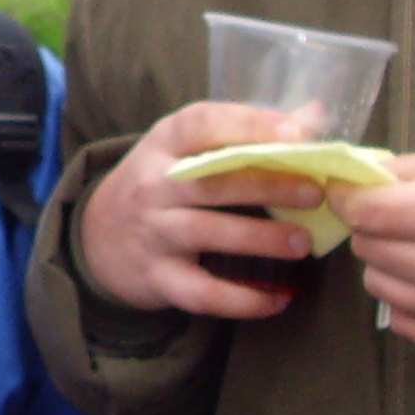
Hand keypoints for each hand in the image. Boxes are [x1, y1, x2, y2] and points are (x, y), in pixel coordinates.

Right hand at [73, 100, 334, 320]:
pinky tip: (279, 300)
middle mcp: (153, 185)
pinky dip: (242, 300)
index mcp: (163, 143)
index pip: (201, 125)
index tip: (297, 132)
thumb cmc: (161, 183)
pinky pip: (203, 292)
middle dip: (268, 185)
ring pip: (208, 233)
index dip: (249, 126)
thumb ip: (247, 131)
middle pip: (211, 181)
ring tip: (303, 243)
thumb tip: (315, 114)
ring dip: (261, 239)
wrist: (99, 237)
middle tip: (316, 193)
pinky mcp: (158, 277)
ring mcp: (153, 232)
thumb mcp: (188, 147)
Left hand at [335, 145, 414, 354]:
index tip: (351, 191)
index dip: (349, 197)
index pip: (365, 212)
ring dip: (387, 264)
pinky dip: (406, 300)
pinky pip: (403, 322)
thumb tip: (369, 174)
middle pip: (367, 248)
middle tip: (399, 216)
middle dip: (374, 226)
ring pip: (378, 286)